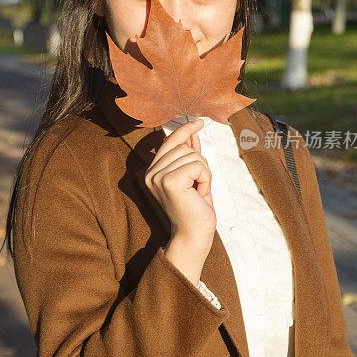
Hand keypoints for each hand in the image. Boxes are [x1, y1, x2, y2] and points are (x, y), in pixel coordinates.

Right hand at [144, 118, 215, 246]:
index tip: (199, 122)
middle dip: (200, 165)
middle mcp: (150, 172)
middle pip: (185, 147)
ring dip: (204, 174)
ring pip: (193, 155)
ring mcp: (158, 176)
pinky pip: (198, 166)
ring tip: (198, 192)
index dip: (185, 130)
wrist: (194, 234)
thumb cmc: (195, 208)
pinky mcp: (169, 181)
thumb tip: (194, 131)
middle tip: (198, 186)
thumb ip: (190, 155)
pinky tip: (199, 194)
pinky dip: (206, 179)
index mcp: (152, 171)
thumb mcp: (193, 176)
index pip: (169, 142)